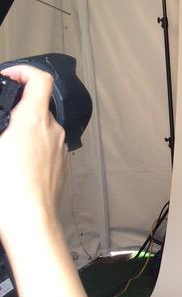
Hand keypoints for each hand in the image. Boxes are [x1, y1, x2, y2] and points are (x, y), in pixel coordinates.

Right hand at [0, 64, 65, 240]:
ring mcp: (60, 150)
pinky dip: (32, 150)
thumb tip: (3, 126)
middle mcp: (53, 131)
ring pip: (42, 130)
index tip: (8, 76)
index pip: (40, 79)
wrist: (29, 225)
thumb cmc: (7, 191)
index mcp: (33, 120)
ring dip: (23, 132)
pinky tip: (14, 167)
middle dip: (16, 109)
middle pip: (38, 107)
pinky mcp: (61, 168)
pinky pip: (47, 150)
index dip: (24, 71)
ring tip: (3, 148)